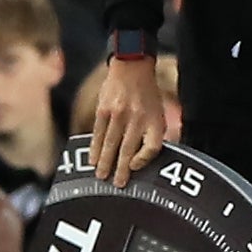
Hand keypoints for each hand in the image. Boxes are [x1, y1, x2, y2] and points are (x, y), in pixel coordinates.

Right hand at [92, 57, 166, 187]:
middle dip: (121, 169)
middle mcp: (138, 118)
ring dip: (105, 162)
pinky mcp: (103, 110)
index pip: (152, 146)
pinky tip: (92, 160)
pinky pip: (98, 133)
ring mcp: (118, 114)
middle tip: (117, 185)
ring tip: (102, 177)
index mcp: (155, 120)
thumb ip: (154, 133)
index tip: (134, 167)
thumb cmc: (147, 94)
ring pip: (110, 143)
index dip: (144, 159)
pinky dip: (94, 148)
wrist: (132, 67)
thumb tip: (147, 158)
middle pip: (128, 149)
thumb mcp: (159, 112)